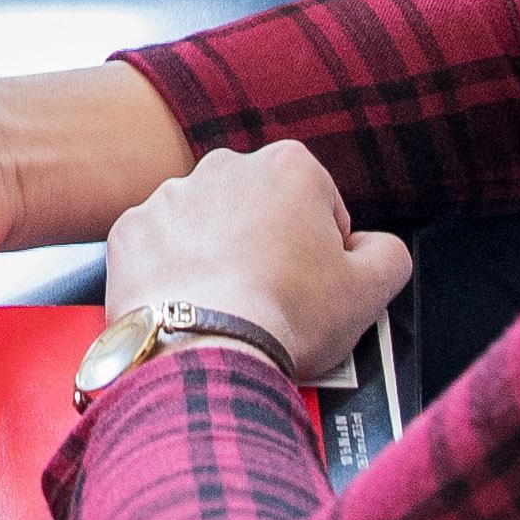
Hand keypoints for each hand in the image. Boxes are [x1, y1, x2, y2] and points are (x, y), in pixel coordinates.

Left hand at [98, 138, 413, 378]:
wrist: (206, 352)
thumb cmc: (285, 317)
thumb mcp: (372, 290)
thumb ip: (389, 254)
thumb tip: (377, 247)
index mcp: (290, 167)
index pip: (320, 206)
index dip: (324, 252)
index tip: (315, 285)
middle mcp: (225, 168)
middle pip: (260, 209)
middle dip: (267, 246)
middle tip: (273, 299)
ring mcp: (170, 196)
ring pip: (206, 226)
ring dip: (217, 256)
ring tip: (229, 305)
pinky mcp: (131, 230)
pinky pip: (158, 249)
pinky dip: (172, 273)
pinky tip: (191, 304)